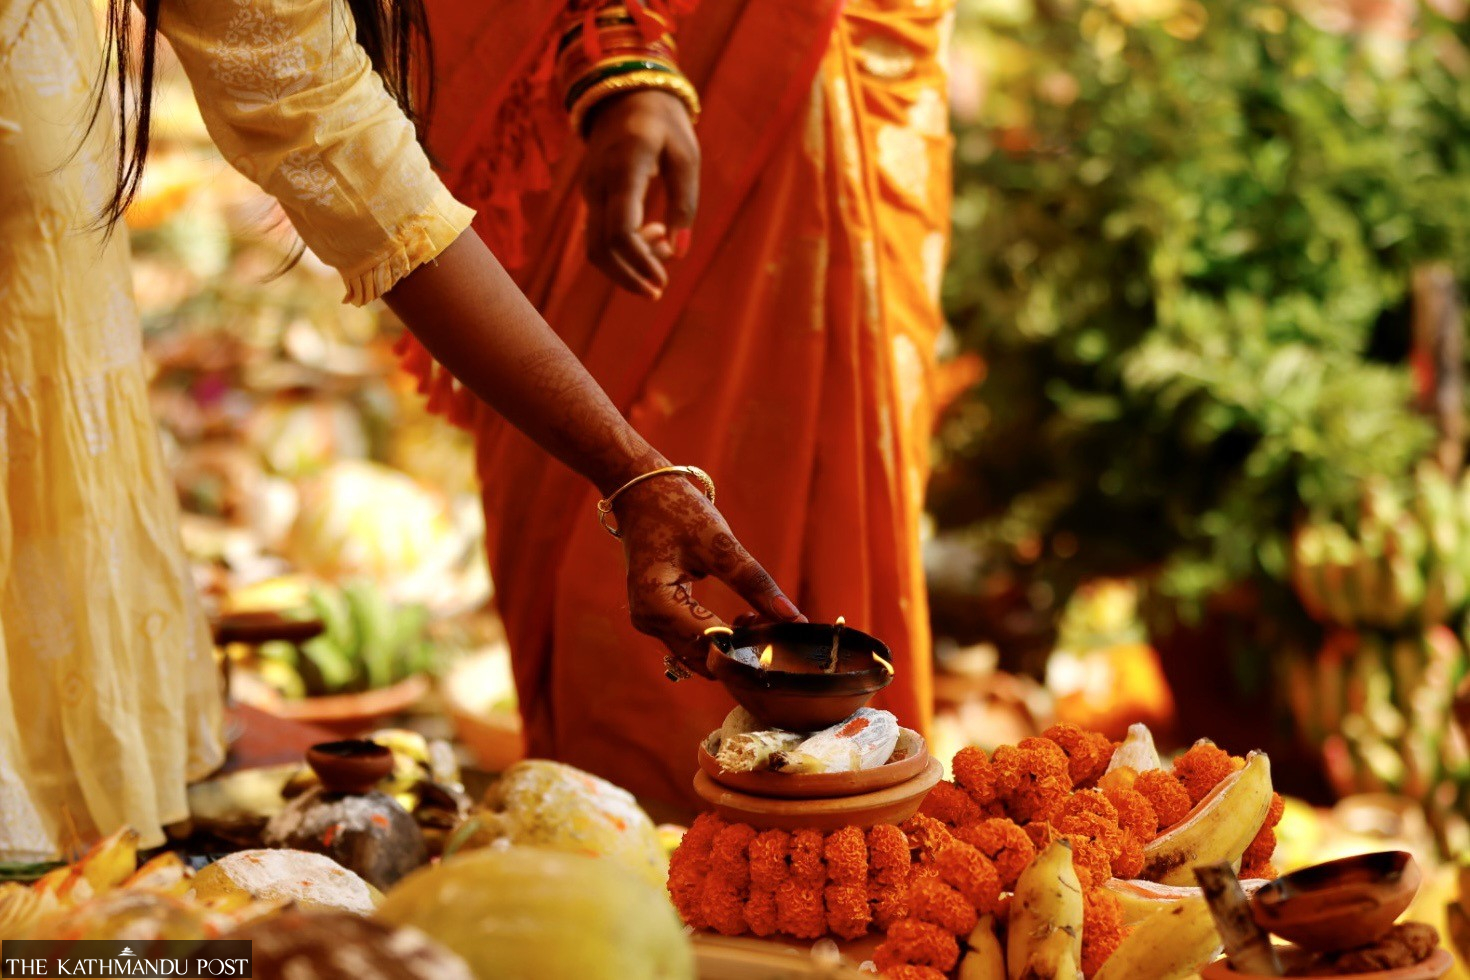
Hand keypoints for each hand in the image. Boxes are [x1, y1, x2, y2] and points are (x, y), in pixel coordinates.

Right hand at [581, 88, 699, 298]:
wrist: (625, 92)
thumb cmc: (664, 123)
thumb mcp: (686, 156)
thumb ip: (685, 203)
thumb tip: (681, 251)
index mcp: (624, 168)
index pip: (619, 231)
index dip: (638, 263)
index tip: (661, 283)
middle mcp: (598, 184)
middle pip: (599, 249)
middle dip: (628, 277)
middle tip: (659, 289)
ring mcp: (590, 191)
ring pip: (595, 247)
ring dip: (627, 264)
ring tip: (665, 250)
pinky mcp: (591, 196)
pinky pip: (599, 234)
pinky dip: (624, 248)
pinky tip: (654, 235)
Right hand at [613, 475, 803, 676]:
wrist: (643, 493)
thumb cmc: (677, 511)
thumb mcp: (719, 542)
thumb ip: (754, 582)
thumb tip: (793, 617)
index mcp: (657, 605)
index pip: (711, 643)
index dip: (750, 644)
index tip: (783, 633)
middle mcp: (649, 622)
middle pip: (704, 658)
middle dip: (743, 650)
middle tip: (775, 625)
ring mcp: (651, 623)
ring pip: (700, 657)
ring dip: (732, 647)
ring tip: (760, 618)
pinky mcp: (660, 619)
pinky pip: (694, 643)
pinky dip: (721, 639)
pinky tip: (745, 618)